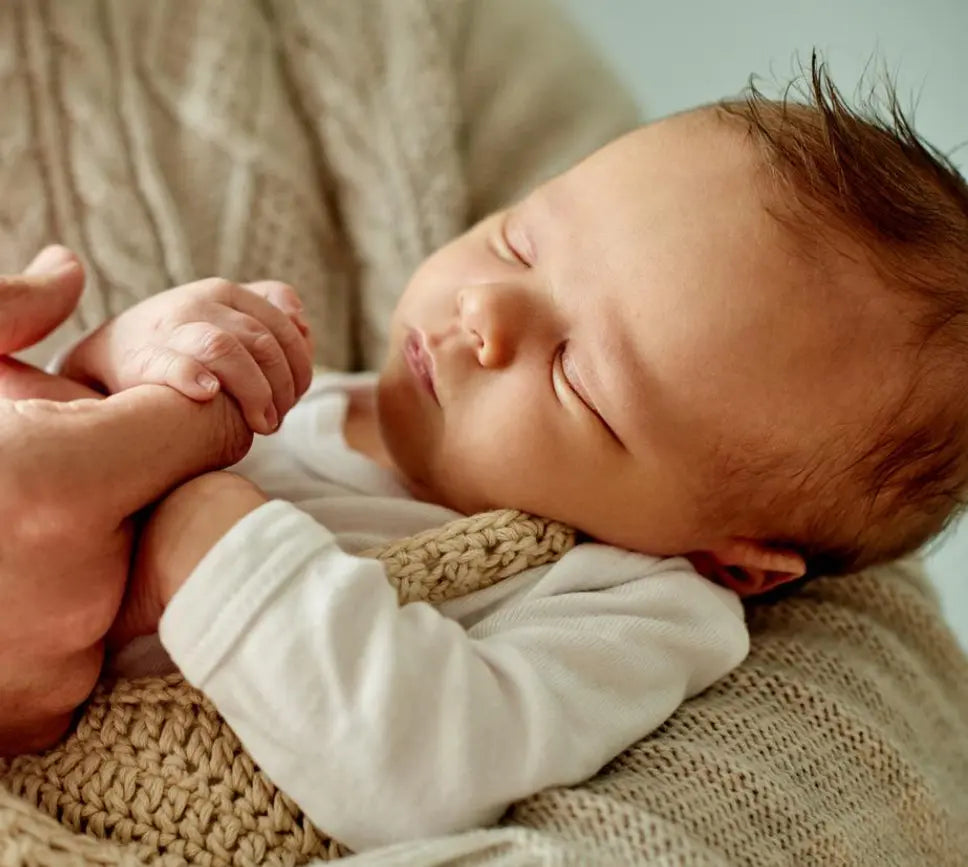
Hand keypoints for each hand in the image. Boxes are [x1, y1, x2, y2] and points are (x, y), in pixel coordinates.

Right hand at [0, 248, 256, 755]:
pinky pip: (85, 644)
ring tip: (14, 541)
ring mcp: (61, 659)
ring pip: (136, 574)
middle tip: (61, 483)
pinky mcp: (41, 709)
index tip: (162, 400)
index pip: (201, 421)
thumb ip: (3, 317)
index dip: (187, 402)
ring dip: (90, 552)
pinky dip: (55, 616)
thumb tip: (68, 269)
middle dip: (133, 482)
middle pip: (175, 501)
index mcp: (57, 485)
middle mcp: (72, 584)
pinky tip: (3, 594)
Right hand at [61, 277, 314, 434]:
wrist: (109, 358)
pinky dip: (194, 378)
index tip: (297, 396)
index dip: (300, 365)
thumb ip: (270, 317)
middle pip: (261, 342)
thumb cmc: (183, 345)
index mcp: (227, 292)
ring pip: (225, 349)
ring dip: (254, 392)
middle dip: (282, 386)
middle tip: (278, 418)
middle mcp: (199, 303)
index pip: (283, 325)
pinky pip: (173, 365)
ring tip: (262, 423)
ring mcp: (170, 329)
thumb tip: (305, 325)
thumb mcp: (227, 318)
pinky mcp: (142, 359)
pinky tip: (210, 394)